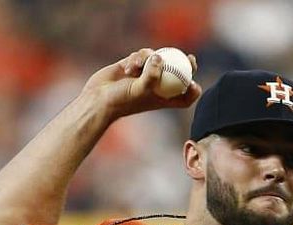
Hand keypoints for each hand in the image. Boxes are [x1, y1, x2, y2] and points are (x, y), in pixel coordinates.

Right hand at [83, 48, 201, 118]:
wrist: (98, 98)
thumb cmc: (121, 100)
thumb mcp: (140, 90)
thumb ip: (151, 75)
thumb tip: (160, 57)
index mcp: (162, 98)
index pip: (183, 95)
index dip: (192, 89)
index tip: (194, 81)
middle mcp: (156, 86)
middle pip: (176, 73)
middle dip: (184, 64)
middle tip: (189, 58)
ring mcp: (145, 74)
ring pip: (157, 59)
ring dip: (148, 59)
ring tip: (135, 69)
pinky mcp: (133, 65)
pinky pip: (142, 55)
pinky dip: (137, 58)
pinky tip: (127, 67)